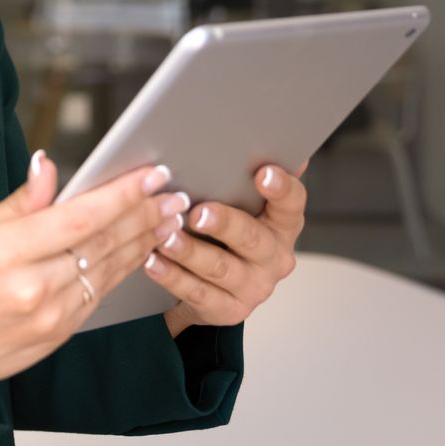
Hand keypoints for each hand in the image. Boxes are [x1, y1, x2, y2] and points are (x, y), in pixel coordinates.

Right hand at [0, 150, 186, 393]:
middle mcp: (33, 288)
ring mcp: (48, 318)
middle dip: (145, 215)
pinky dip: (124, 271)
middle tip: (174, 193)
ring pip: (109, 271)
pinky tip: (141, 252)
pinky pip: (99, 297)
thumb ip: (19, 203)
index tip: (152, 174)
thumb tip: (48, 166)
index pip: (80, 217)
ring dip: (144, 242)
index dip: (122, 194)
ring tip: (169, 219)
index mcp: (6, 252)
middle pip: (104, 243)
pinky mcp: (56, 337)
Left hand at [151, 158, 308, 336]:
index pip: (292, 204)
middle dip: (224, 223)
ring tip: (165, 237)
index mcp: (282, 225)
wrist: (217, 287)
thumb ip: (244, 176)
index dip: (281, 188)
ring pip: (220, 267)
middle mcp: (275, 257)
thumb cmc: (227, 233)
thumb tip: (261, 136)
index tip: (263, 173)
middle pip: (253, 238)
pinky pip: (196, 292)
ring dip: (190, 251)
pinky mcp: (228, 309)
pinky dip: (172, 276)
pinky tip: (152, 261)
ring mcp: (253, 287)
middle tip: (197, 212)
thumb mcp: (241, 205)